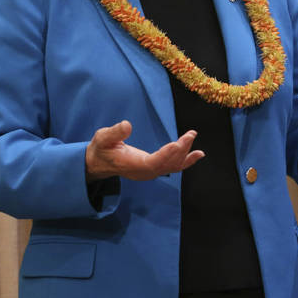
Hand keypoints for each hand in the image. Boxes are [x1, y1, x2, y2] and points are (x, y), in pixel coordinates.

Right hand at [85, 120, 203, 180]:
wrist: (99, 163)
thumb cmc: (101, 149)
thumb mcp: (102, 138)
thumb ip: (115, 133)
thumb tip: (127, 125)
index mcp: (131, 165)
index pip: (152, 163)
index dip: (166, 155)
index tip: (177, 144)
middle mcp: (143, 172)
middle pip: (166, 164)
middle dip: (180, 150)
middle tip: (190, 134)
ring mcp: (149, 172)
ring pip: (172, 166)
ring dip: (185, 154)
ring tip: (193, 139)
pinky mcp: (154, 169)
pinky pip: (173, 167)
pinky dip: (186, 161)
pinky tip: (198, 154)